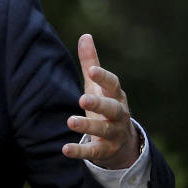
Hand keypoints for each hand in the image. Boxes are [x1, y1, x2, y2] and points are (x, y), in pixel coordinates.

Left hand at [62, 34, 139, 169]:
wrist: (122, 142)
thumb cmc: (106, 106)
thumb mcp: (98, 85)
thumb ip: (91, 62)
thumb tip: (85, 35)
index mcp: (116, 96)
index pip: (113, 85)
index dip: (104, 77)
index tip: (92, 70)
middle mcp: (119, 114)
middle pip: (112, 108)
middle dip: (99, 103)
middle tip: (82, 99)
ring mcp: (114, 133)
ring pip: (104, 130)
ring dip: (88, 126)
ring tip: (70, 121)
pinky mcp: (106, 151)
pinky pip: (94, 152)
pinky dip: (80, 151)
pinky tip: (65, 149)